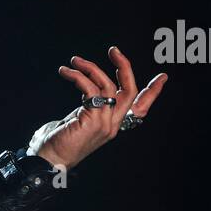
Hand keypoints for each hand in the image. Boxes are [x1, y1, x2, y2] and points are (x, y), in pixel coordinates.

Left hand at [28, 46, 167, 170]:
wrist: (47, 160)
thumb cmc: (58, 141)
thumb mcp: (79, 119)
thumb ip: (91, 105)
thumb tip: (89, 85)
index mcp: (113, 125)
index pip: (140, 108)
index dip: (152, 93)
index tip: (163, 77)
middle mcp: (113, 125)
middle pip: (131, 92)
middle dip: (125, 67)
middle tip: (114, 50)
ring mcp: (105, 124)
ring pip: (108, 86)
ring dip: (90, 67)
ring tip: (74, 61)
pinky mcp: (93, 121)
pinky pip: (90, 89)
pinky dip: (78, 76)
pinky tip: (66, 72)